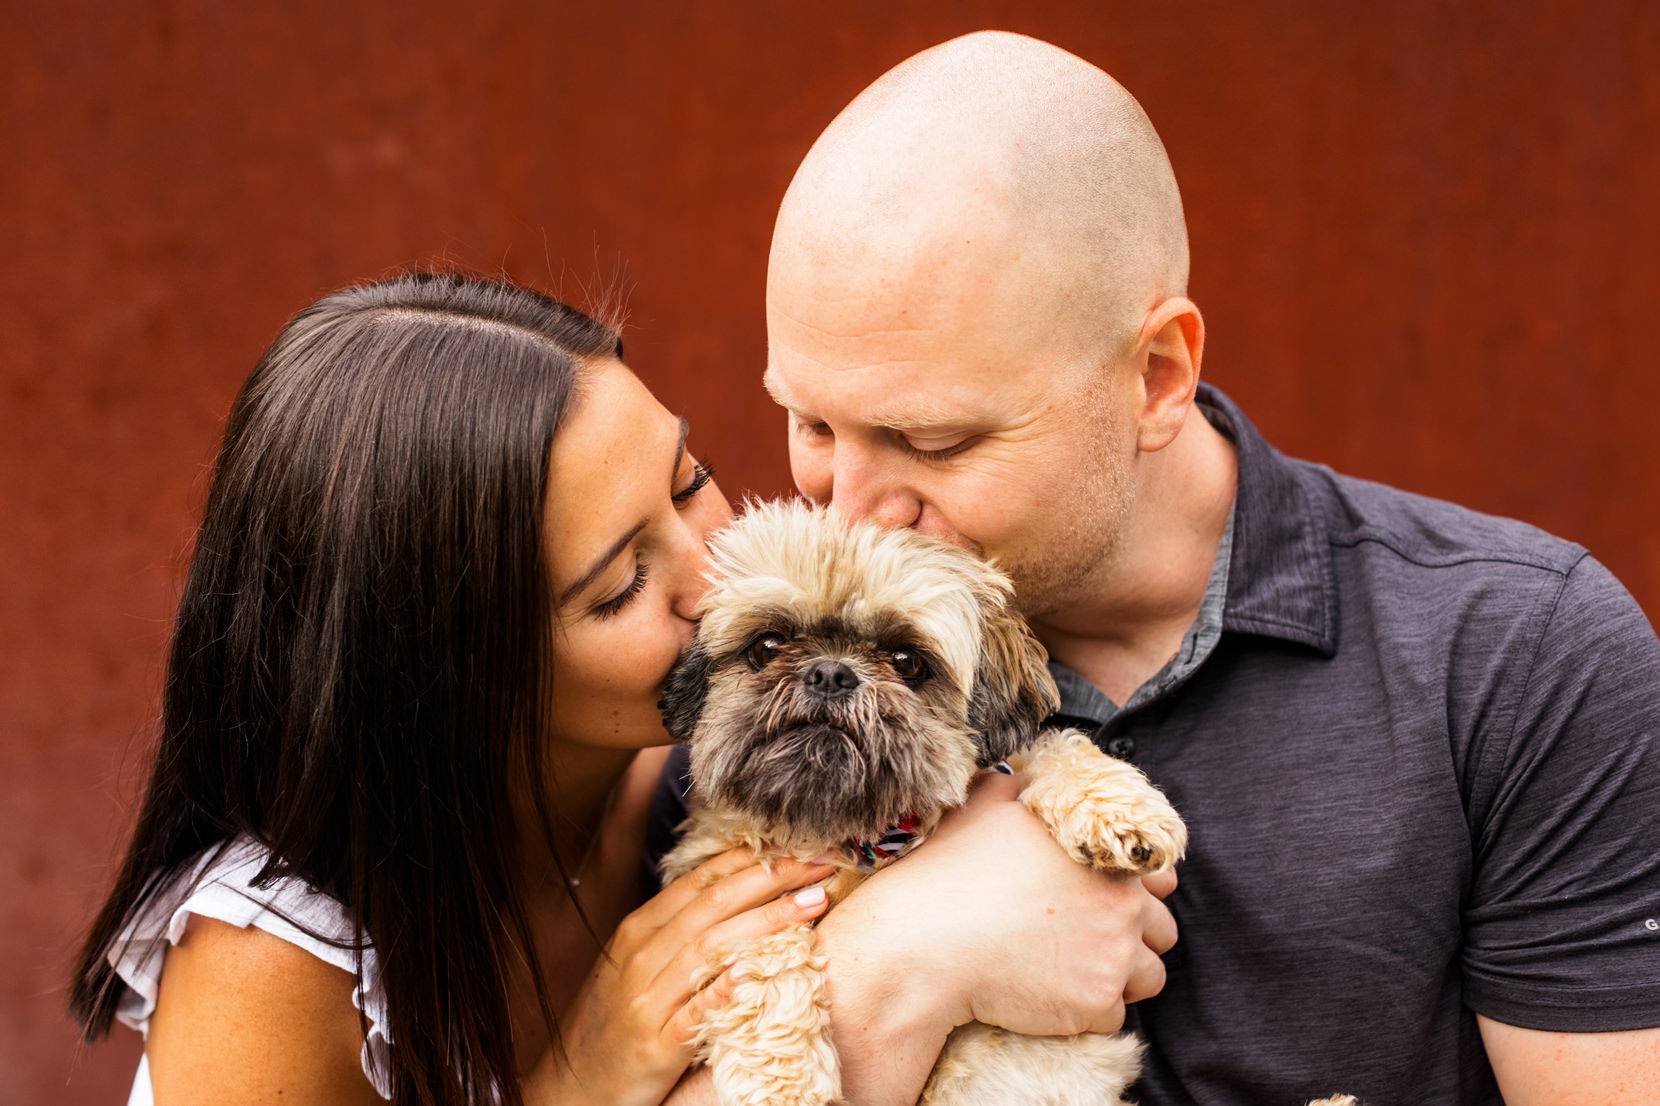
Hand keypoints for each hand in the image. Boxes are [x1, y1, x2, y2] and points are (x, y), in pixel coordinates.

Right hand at [528, 849, 833, 1105]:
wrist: (566, 1088)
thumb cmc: (610, 1025)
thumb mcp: (635, 966)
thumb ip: (676, 931)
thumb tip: (735, 894)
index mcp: (639, 930)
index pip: (703, 880)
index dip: (754, 858)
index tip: (800, 844)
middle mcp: (641, 956)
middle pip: (715, 903)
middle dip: (773, 877)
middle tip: (823, 861)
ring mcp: (646, 1000)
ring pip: (711, 947)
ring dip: (767, 921)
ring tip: (813, 903)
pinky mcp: (654, 1046)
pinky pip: (695, 1013)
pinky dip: (725, 989)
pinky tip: (759, 971)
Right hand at [814, 770, 1177, 1105]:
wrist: (923, 945)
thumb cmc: (950, 871)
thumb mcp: (986, 801)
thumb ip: (1026, 782)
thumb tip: (1033, 773)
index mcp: (1105, 855)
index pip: (1162, 879)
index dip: (1135, 892)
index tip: (1103, 902)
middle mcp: (1122, 904)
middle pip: (1163, 932)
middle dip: (1131, 938)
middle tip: (1084, 941)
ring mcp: (1114, 957)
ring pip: (1149, 978)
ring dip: (1119, 978)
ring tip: (1070, 971)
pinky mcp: (1096, 1004)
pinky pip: (1114, 1016)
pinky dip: (1087, 1011)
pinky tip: (1048, 994)